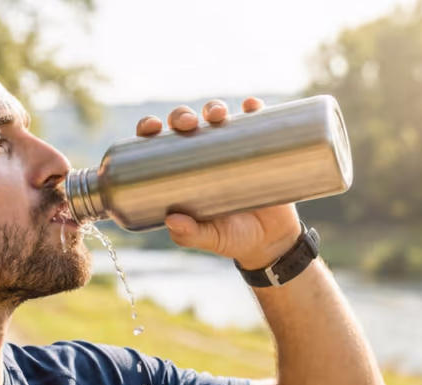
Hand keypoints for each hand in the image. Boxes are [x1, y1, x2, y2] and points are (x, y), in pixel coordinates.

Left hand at [134, 98, 302, 269]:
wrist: (271, 241)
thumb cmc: (232, 238)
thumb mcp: (209, 238)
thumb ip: (189, 234)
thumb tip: (172, 220)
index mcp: (180, 171)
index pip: (158, 142)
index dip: (150, 128)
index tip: (151, 127)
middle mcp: (203, 154)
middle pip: (186, 123)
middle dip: (182, 115)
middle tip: (188, 123)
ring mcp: (231, 148)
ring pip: (218, 117)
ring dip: (214, 108)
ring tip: (218, 116)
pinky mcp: (260, 147)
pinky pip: (256, 121)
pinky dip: (254, 109)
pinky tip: (252, 106)